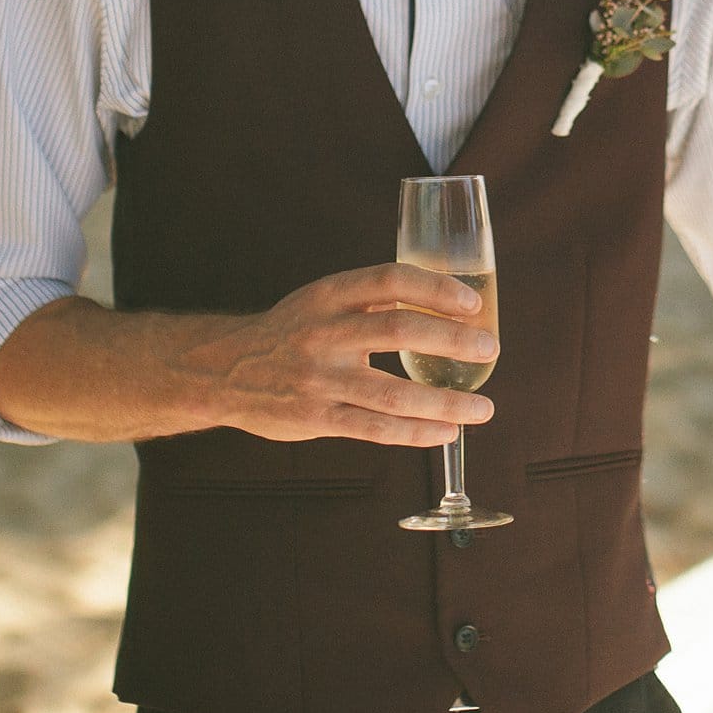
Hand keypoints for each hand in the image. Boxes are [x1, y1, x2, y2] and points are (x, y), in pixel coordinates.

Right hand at [183, 263, 496, 445]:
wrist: (224, 371)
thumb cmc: (291, 332)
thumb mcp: (323, 301)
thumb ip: (373, 300)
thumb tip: (445, 301)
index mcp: (329, 295)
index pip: (390, 280)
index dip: (435, 288)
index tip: (471, 302)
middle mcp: (324, 333)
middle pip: (398, 331)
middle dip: (451, 341)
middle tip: (489, 349)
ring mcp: (319, 379)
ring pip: (393, 393)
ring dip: (444, 403)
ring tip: (482, 409)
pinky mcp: (316, 418)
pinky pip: (375, 429)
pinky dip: (416, 432)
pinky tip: (446, 432)